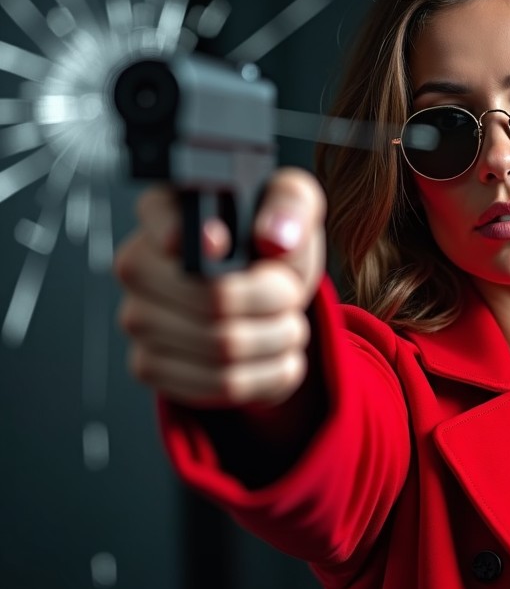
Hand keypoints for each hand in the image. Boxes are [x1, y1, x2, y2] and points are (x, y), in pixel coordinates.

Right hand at [115, 167, 325, 408]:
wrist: (270, 300)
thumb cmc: (273, 245)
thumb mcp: (292, 206)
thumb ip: (290, 204)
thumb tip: (274, 237)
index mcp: (165, 210)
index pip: (167, 225)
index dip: (198, 241)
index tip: (224, 245)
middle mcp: (138, 263)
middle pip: (216, 298)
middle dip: (277, 302)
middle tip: (289, 292)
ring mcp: (138, 318)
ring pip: (225, 347)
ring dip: (279, 339)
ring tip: (284, 320)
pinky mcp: (150, 366)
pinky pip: (222, 384)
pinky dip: (269, 373)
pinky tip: (271, 352)